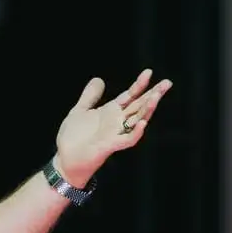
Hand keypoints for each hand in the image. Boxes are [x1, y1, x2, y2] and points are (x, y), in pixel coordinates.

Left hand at [54, 68, 171, 186]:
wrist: (64, 160)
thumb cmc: (73, 138)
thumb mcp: (79, 111)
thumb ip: (90, 96)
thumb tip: (99, 79)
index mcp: (110, 112)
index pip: (130, 96)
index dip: (139, 85)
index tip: (149, 72)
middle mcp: (116, 122)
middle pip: (139, 106)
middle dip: (153, 95)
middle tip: (167, 83)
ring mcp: (115, 134)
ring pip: (137, 120)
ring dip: (147, 109)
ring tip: (156, 97)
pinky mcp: (110, 146)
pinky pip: (128, 139)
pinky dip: (136, 132)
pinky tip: (142, 123)